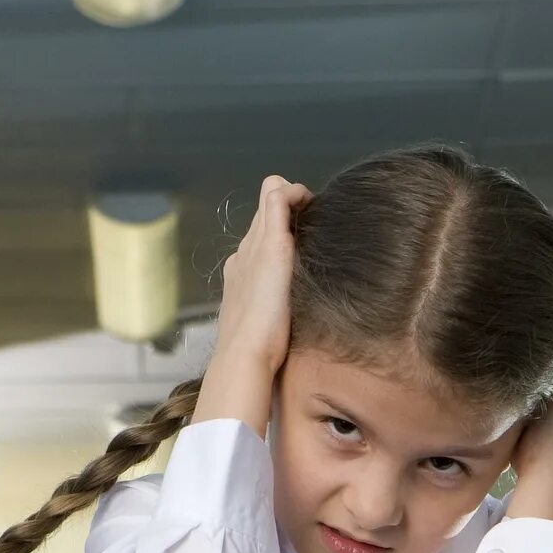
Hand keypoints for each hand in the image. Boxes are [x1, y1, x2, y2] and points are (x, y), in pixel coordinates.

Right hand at [200, 176, 308, 438]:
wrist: (245, 357)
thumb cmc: (258, 359)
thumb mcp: (270, 335)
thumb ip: (279, 323)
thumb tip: (286, 336)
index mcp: (239, 277)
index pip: (256, 244)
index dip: (277, 237)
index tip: (301, 243)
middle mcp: (242, 257)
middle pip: (262, 220)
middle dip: (285, 215)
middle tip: (312, 221)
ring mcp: (253, 247)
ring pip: (269, 204)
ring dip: (291, 202)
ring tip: (313, 209)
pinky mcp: (268, 242)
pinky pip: (277, 198)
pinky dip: (292, 193)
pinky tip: (309, 199)